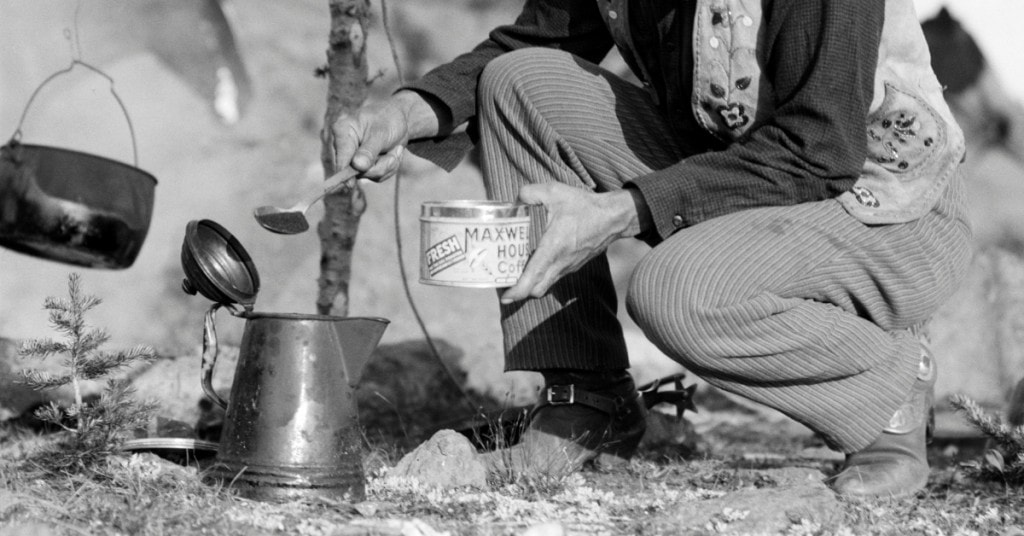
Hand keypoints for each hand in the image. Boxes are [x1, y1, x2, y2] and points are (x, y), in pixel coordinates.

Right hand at [325, 90, 440, 181]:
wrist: (398, 119)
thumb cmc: (387, 119)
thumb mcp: (380, 133)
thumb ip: (369, 150)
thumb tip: (357, 166)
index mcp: (342, 131)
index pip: (341, 156)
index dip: (345, 173)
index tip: (350, 185)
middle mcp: (345, 146)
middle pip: (356, 171)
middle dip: (380, 166)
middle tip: (393, 155)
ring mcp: (354, 159)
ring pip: (370, 175)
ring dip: (387, 165)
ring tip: (394, 150)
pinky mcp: (364, 167)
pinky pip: (377, 176)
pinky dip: (389, 167)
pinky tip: (392, 154)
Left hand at [500, 183, 640, 303]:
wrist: (614, 217)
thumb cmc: (585, 206)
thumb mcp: (554, 191)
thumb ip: (529, 193)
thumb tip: (515, 200)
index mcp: (553, 248)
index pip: (532, 279)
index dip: (516, 292)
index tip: (504, 297)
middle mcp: (560, 262)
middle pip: (536, 290)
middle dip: (520, 292)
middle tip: (504, 283)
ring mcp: (568, 266)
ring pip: (546, 285)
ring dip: (530, 284)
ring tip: (515, 275)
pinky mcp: (574, 265)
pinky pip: (554, 276)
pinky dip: (542, 276)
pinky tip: (534, 263)